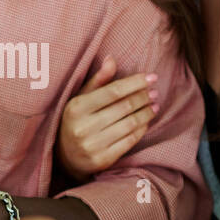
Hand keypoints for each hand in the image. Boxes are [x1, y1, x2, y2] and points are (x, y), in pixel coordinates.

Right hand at [56, 56, 157, 180]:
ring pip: (130, 124)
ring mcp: (93, 145)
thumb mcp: (81, 99)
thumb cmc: (76, 121)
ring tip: (154, 105)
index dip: (135, 83)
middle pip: (124, 107)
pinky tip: (146, 121)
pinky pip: (129, 141)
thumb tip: (111, 59)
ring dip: (146, 113)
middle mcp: (83, 127)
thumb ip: (98, 80)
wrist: (65, 157)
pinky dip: (142, 129)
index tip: (151, 77)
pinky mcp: (102, 160)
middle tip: (154, 92)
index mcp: (77, 108)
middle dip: (143, 97)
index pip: (113, 91)